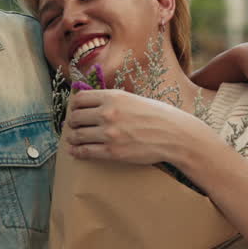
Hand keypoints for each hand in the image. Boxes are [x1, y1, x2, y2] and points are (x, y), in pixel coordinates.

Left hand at [64, 88, 209, 163]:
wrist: (175, 135)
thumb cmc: (158, 116)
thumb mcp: (134, 99)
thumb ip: (113, 100)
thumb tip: (93, 101)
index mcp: (113, 97)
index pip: (79, 99)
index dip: (75, 106)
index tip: (76, 110)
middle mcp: (108, 113)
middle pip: (75, 117)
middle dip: (72, 122)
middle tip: (74, 126)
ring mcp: (109, 133)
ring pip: (77, 135)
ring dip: (73, 138)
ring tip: (74, 139)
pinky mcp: (113, 152)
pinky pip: (85, 151)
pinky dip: (77, 152)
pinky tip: (75, 151)